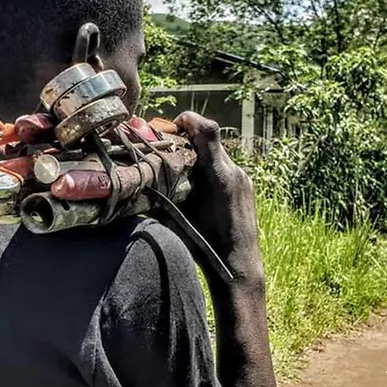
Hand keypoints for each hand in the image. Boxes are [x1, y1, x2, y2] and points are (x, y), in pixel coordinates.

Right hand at [168, 112, 263, 293]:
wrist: (239, 266)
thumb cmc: (205, 245)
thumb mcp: (177, 216)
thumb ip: (163, 190)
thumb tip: (140, 175)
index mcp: (219, 175)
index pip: (208, 130)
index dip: (189, 120)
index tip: (173, 126)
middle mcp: (234, 171)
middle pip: (209, 141)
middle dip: (188, 140)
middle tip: (168, 150)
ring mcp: (243, 178)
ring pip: (216, 155)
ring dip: (198, 156)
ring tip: (181, 172)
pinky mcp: (246, 186)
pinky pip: (225, 168)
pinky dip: (209, 169)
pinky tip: (197, 187)